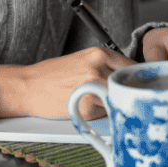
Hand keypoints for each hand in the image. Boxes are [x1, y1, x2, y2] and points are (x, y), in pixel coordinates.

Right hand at [0, 47, 135, 121]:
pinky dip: (103, 113)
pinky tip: (89, 108)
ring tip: (103, 102)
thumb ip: (106, 65)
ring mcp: (94, 87)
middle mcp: (99, 68)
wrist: (28, 87)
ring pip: (119, 98)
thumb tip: (130, 76)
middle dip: (129, 91)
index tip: (139, 85)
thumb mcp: (83, 60)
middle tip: (127, 97)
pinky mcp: (88, 106)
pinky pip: (107, 111)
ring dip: (116, 103)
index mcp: (100, 53)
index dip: (136, 78)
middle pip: (130, 83)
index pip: (133, 65)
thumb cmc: (54, 75)